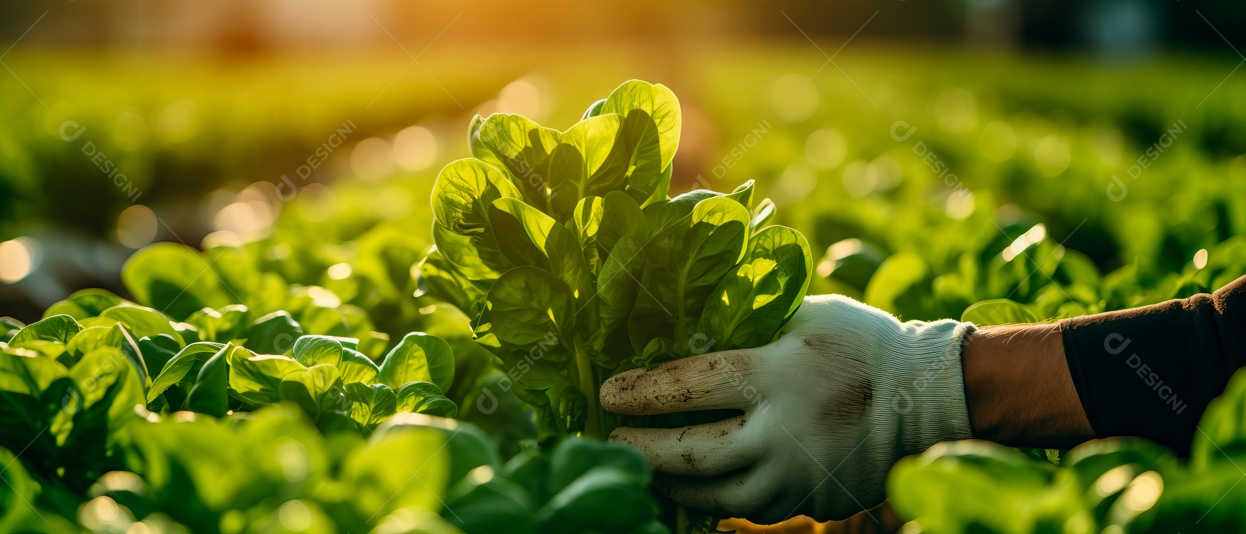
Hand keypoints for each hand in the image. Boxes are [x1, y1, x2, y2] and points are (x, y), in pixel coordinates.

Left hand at [599, 294, 975, 521]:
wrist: (925, 399)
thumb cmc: (856, 342)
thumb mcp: (801, 313)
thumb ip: (745, 320)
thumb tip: (676, 319)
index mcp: (779, 373)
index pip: (692, 386)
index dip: (643, 392)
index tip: (606, 392)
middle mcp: (783, 431)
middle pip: (692, 450)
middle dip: (640, 446)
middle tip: (607, 438)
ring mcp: (794, 475)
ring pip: (711, 493)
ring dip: (666, 480)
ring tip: (637, 464)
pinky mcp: (804, 501)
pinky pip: (742, 508)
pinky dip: (705, 499)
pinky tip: (682, 485)